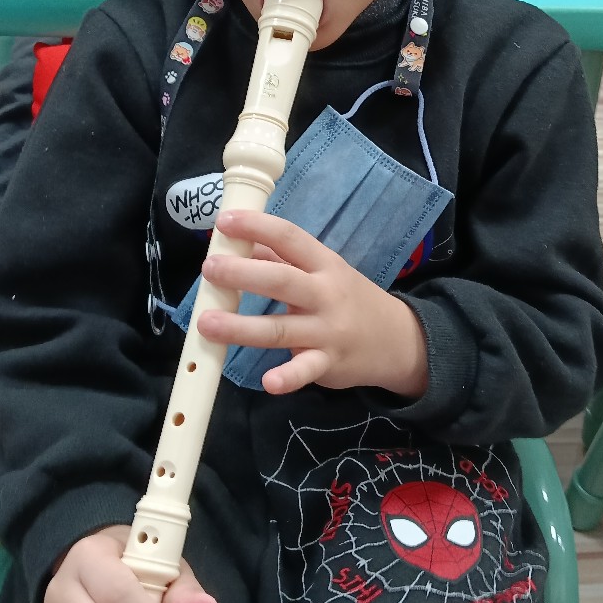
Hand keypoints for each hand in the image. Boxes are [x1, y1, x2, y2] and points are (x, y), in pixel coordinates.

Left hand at [196, 210, 428, 398]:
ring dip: (241, 327)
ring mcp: (327, 330)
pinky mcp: (328, 363)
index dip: (257, 227)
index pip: (289, 237)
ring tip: (206, 324)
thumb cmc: (348, 299)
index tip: (225, 221)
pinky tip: (269, 381)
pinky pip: (306, 370)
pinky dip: (288, 377)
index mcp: (323, 264)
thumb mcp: (323, 271)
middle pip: (281, 280)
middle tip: (209, 268)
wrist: (396, 340)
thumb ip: (281, 259)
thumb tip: (237, 243)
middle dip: (242, 274)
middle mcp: (325, 294)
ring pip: (280, 328)